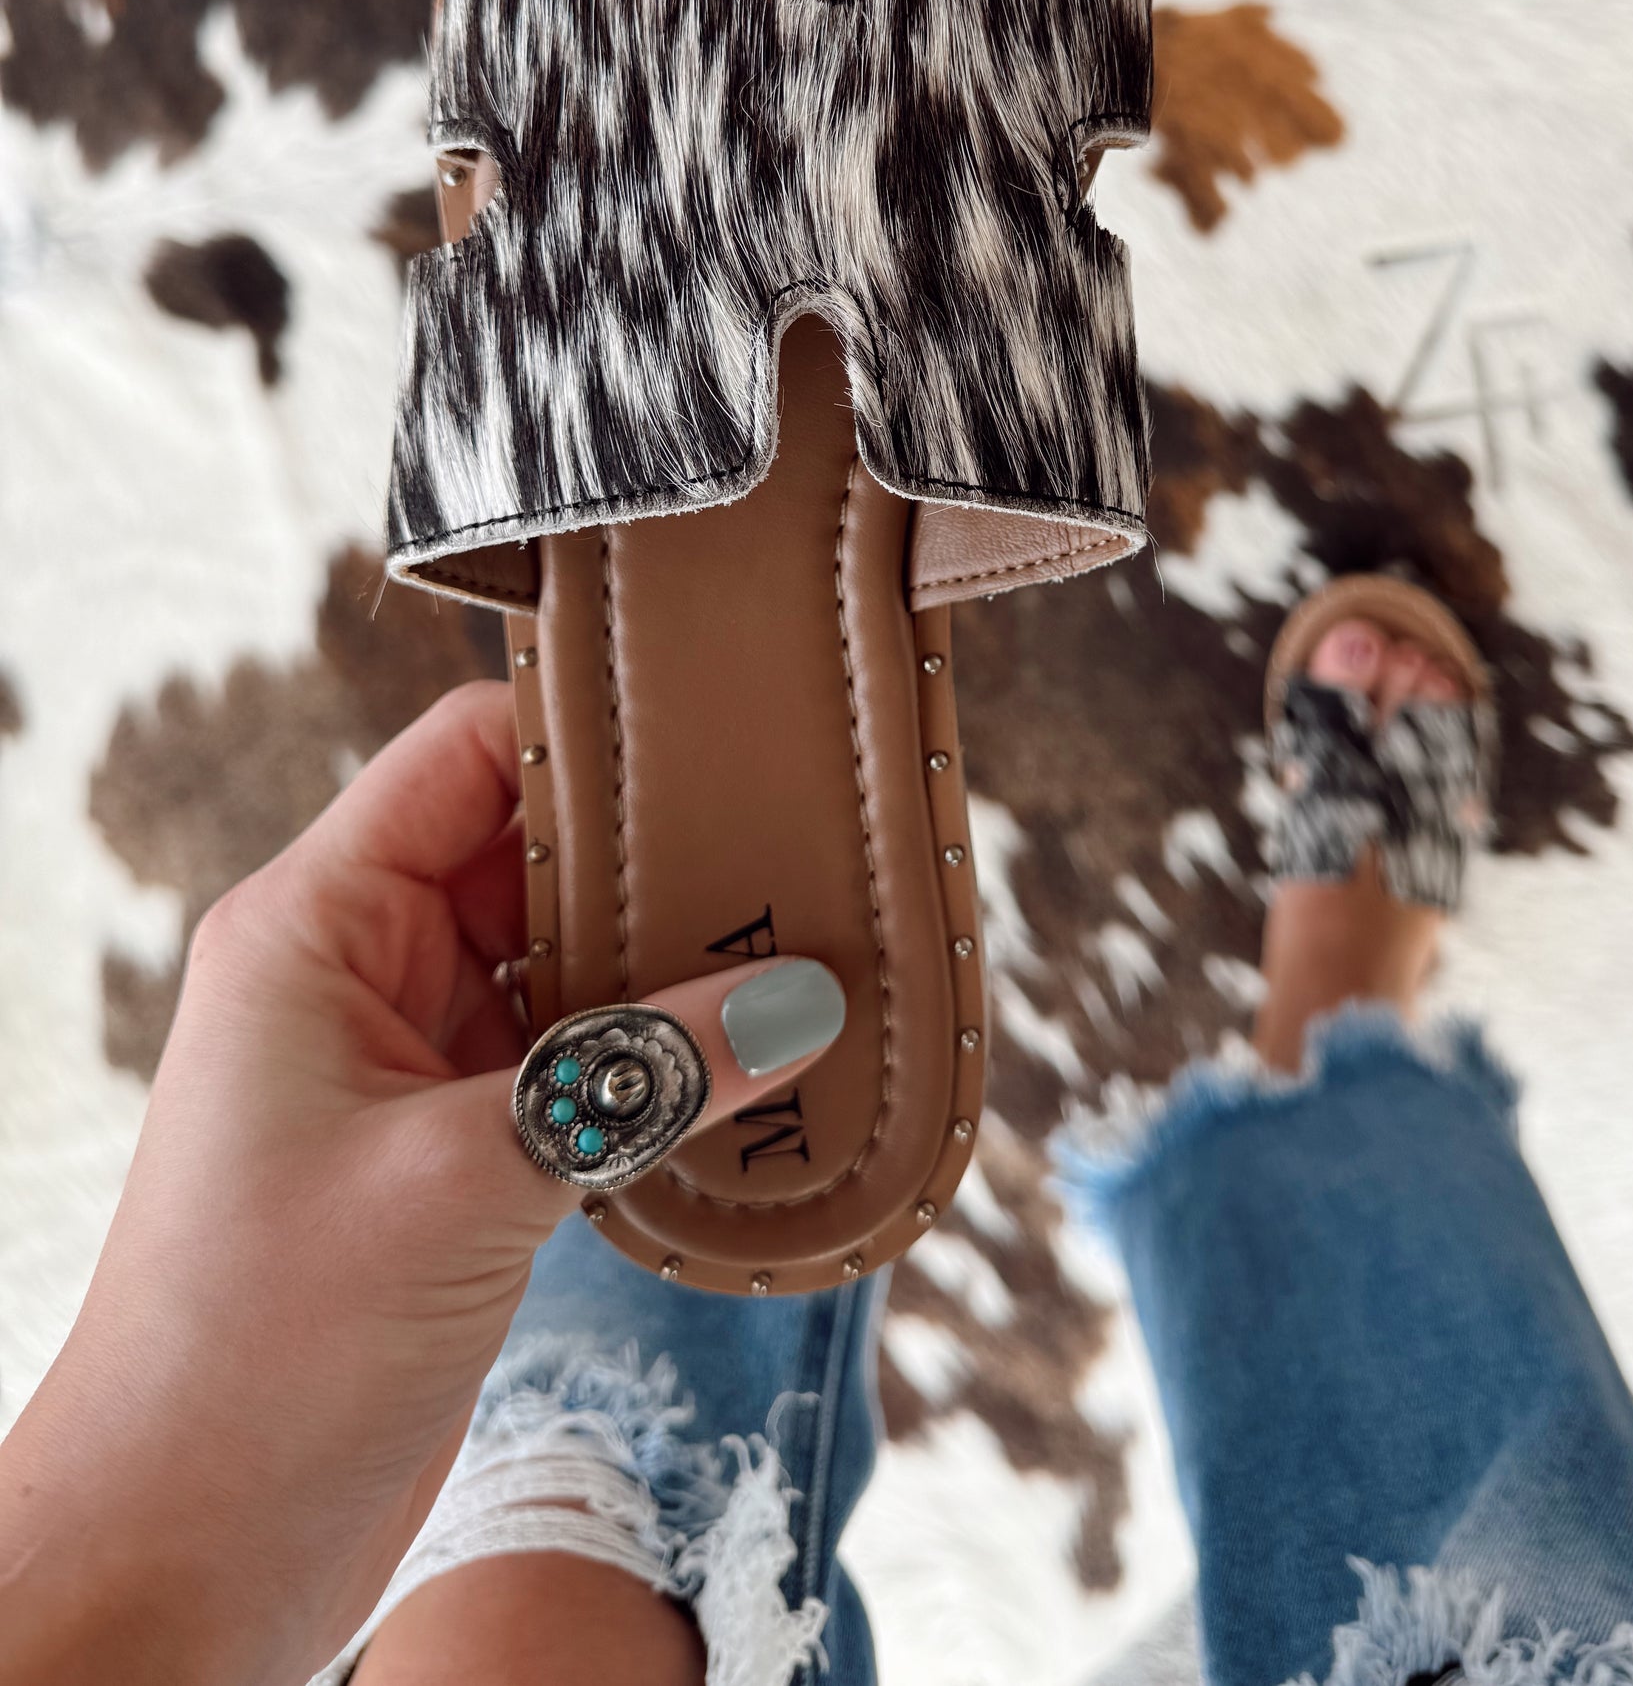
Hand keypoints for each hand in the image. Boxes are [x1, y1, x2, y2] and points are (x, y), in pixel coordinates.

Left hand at [0, 682, 842, 1685]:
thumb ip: (641, 1077)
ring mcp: (407, 1064)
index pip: (469, 756)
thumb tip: (805, 1001)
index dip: (593, 726)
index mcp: (316, 923)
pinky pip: (573, 1064)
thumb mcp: (465, 1181)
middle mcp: (360, 970)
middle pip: (534, 851)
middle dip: (662, 854)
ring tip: (809, 947)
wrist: (185, 1548)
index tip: (728, 722)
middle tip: (810, 846)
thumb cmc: (260, 1347)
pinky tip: (756, 1063)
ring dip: (671, 964)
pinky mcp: (451, 1153)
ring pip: (564, 962)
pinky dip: (656, 1059)